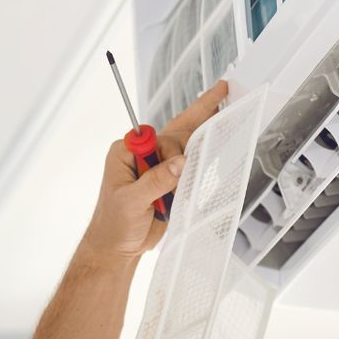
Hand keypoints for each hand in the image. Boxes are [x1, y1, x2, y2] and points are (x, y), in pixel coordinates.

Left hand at [81, 79, 231, 261]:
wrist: (116, 248)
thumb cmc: (113, 224)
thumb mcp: (131, 201)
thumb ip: (155, 181)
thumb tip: (180, 162)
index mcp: (125, 152)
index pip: (158, 138)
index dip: (174, 150)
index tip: (182, 166)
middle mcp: (142, 155)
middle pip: (175, 130)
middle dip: (199, 111)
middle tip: (221, 89)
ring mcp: (156, 168)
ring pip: (185, 146)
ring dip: (203, 135)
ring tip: (225, 111)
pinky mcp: (168, 182)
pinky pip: (189, 167)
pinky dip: (204, 157)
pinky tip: (218, 142)